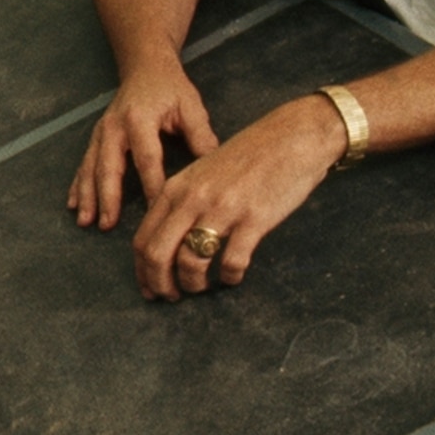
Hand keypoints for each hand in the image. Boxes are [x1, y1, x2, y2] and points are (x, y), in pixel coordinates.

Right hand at [68, 59, 217, 231]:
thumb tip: (210, 169)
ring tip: (85, 221)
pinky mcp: (95, 137)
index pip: (146, 159)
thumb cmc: (171, 88)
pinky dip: (77, 185)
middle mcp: (114, 127)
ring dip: (87, 196)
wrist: (145, 67)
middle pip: (108, 167)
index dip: (151, 186)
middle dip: (107, 197)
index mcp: (140, 120)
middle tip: (108, 223)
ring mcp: (101, 133)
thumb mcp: (191, 106)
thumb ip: (200, 135)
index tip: (156, 211)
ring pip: (90, 168)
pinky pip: (84, 164)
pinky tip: (73, 204)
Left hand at [124, 98, 347, 299]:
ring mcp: (222, 209)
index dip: (142, 271)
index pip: (142, 238)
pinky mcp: (253, 219)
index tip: (150, 288)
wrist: (292, 137)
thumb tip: (166, 242)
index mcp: (174, 189)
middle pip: (157, 255)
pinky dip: (229, 277)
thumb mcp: (201, 174)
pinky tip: (233, 276)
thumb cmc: (248, 157)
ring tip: (204, 287)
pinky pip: (231, 262)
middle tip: (172, 298)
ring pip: (190, 262)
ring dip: (194, 284)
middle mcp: (191, 200)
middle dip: (160, 284)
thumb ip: (181, 203)